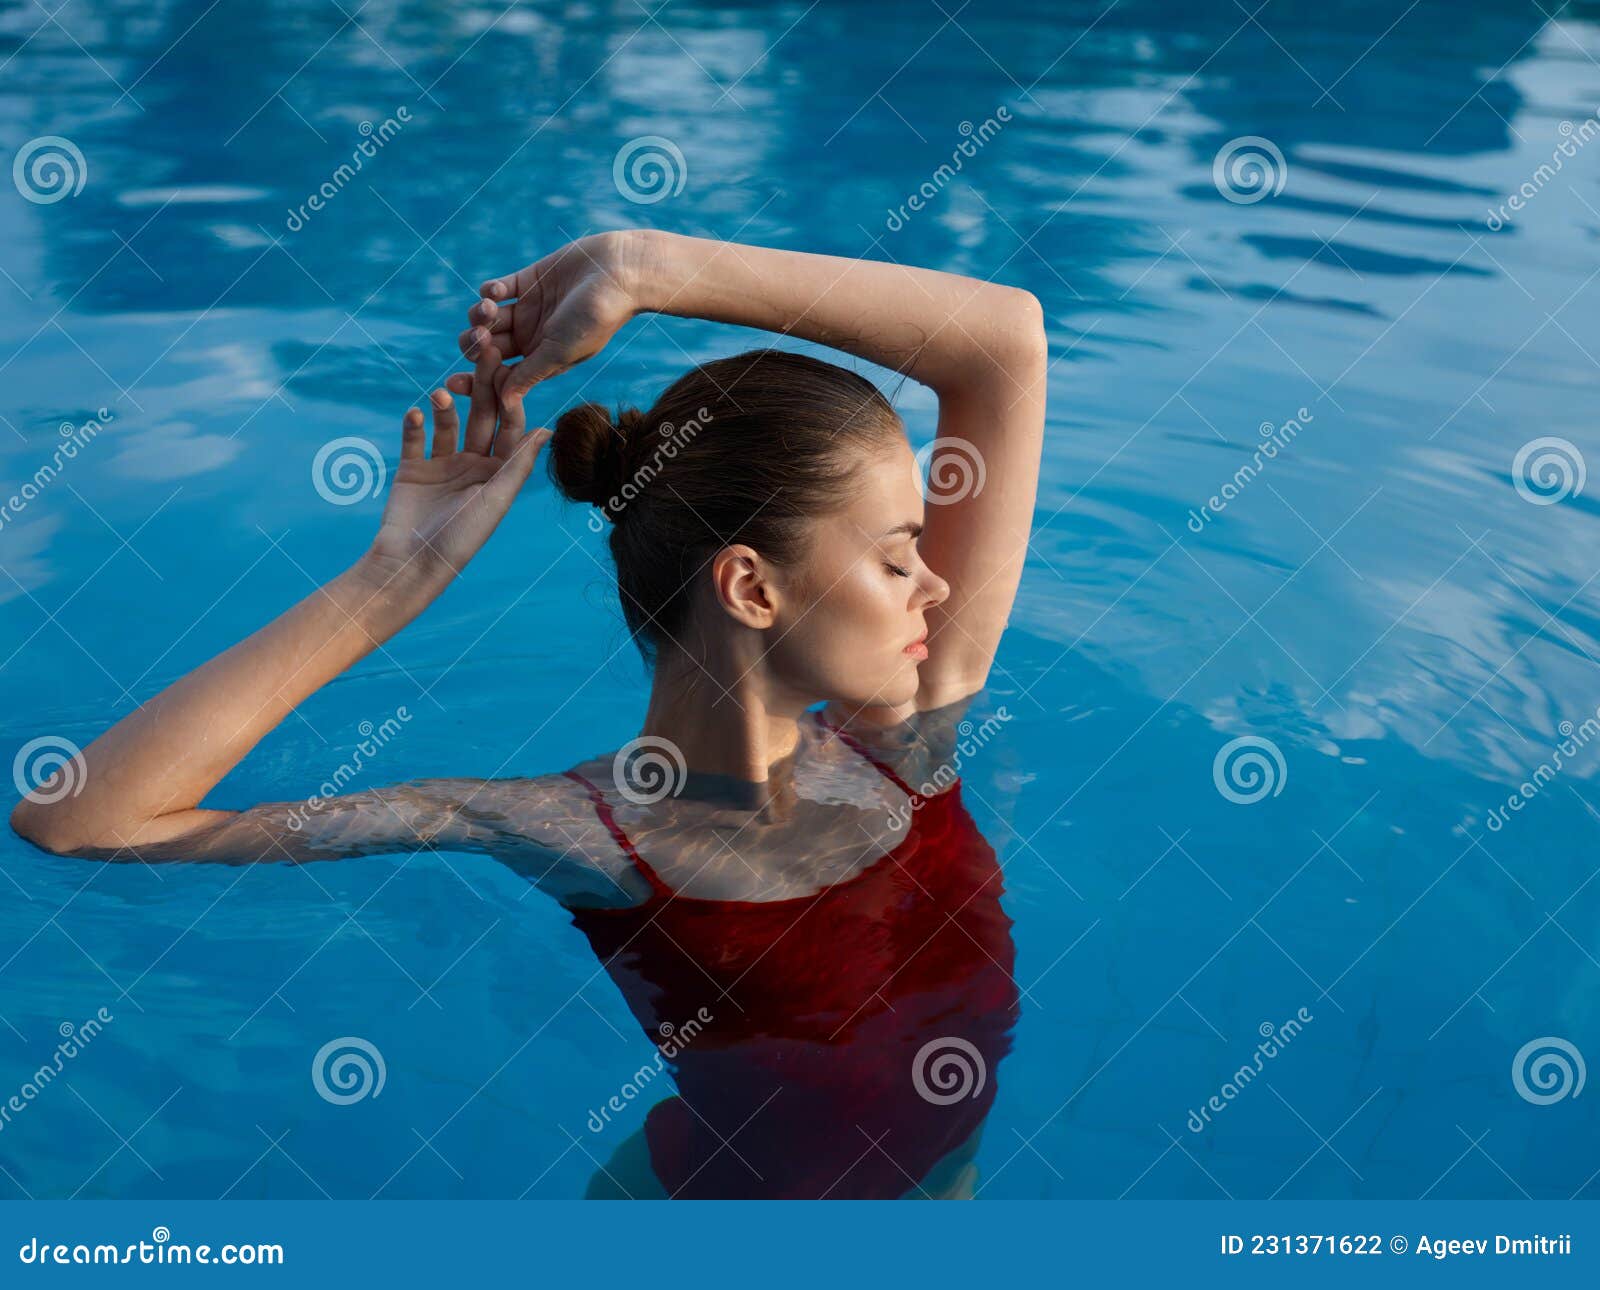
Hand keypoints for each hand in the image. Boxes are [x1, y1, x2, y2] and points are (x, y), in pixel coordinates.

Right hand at [362, 342, 548, 599]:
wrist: (410, 564)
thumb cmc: (461, 538)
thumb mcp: (496, 500)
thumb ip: (519, 464)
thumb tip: (548, 429)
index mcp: (499, 474)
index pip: (509, 428)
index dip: (510, 399)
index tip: (509, 368)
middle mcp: (474, 466)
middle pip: (480, 418)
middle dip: (481, 387)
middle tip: (480, 352)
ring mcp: (442, 466)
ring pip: (447, 423)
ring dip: (445, 406)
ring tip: (442, 394)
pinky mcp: (412, 469)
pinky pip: (414, 438)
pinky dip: (414, 423)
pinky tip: (415, 411)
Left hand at [448, 231, 648, 400]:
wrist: (619, 274)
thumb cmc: (595, 318)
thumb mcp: (559, 351)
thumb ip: (530, 374)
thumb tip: (504, 403)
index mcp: (540, 361)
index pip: (500, 375)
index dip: (477, 380)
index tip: (456, 382)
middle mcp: (531, 337)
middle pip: (487, 347)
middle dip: (475, 345)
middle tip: (479, 338)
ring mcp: (529, 308)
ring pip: (488, 317)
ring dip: (481, 315)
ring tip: (491, 309)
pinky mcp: (528, 280)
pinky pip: (497, 289)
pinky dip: (490, 291)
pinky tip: (498, 292)